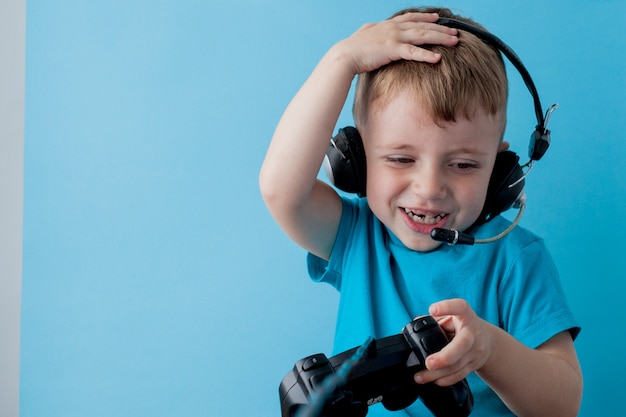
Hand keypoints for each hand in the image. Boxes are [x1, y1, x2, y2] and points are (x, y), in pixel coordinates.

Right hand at [333, 12, 458, 74]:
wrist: (344, 56)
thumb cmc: (352, 49)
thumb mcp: (364, 35)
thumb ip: (372, 31)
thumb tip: (372, 30)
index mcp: (388, 25)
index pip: (411, 18)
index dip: (426, 17)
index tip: (438, 18)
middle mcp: (393, 28)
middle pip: (423, 26)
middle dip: (441, 29)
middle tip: (455, 32)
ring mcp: (394, 37)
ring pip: (422, 36)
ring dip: (440, 38)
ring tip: (454, 42)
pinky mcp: (392, 50)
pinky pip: (413, 52)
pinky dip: (426, 55)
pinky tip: (438, 58)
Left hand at [414, 298, 492, 386]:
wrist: (487, 341)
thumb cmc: (463, 325)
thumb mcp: (452, 316)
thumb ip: (435, 319)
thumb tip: (414, 324)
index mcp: (465, 315)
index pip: (459, 307)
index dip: (447, 307)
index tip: (432, 310)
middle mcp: (472, 333)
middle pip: (461, 345)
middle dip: (445, 356)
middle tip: (428, 362)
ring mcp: (474, 351)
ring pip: (457, 365)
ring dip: (437, 373)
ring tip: (420, 376)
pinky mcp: (473, 365)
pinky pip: (459, 375)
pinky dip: (445, 380)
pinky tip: (433, 381)